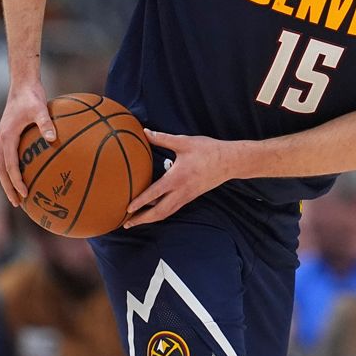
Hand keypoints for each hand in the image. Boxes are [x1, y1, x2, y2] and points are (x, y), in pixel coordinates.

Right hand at [0, 82, 56, 205]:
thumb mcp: (40, 109)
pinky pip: (8, 157)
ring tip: (18, 195)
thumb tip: (52, 138)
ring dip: (8, 181)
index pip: (10, 166)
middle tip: (17, 204)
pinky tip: (25, 174)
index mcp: (6, 138)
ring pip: (2, 165)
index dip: (16, 182)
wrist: (22, 84)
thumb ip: (46, 124)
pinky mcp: (7, 135)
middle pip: (1, 170)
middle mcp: (1, 140)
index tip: (25, 194)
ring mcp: (2, 138)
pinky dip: (12, 169)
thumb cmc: (31, 96)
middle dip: (8, 188)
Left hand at [123, 130, 240, 226]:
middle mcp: (181, 191)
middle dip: (142, 219)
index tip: (127, 209)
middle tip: (126, 223)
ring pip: (166, 213)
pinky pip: (173, 208)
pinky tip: (154, 211)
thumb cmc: (207, 150)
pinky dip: (161, 213)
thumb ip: (163, 138)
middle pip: (159, 212)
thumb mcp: (184, 142)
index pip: (154, 194)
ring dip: (151, 218)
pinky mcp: (191, 196)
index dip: (140, 202)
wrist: (230, 161)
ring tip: (137, 221)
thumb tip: (145, 132)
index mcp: (177, 178)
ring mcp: (187, 196)